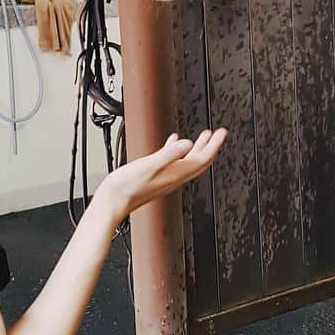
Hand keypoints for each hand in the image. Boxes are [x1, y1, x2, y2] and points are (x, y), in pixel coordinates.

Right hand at [100, 129, 226, 222]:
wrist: (112, 201)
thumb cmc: (127, 186)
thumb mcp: (149, 165)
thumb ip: (169, 154)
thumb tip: (187, 144)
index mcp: (175, 173)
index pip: (203, 159)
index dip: (214, 145)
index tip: (221, 133)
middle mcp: (174, 177)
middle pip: (199, 161)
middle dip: (210, 146)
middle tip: (217, 134)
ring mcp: (165, 178)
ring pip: (188, 161)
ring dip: (197, 148)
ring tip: (202, 137)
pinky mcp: (156, 177)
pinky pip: (173, 162)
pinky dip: (177, 151)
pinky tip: (172, 143)